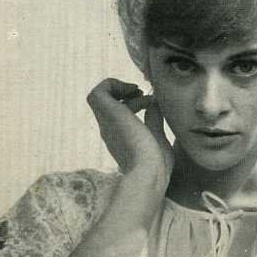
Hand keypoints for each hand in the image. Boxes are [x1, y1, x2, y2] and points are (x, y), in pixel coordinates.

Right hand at [87, 78, 173, 192]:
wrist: (149, 173)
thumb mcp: (158, 137)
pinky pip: (98, 92)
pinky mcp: (108, 114)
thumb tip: (153, 104)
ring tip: (138, 92)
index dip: (133, 102)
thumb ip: (154, 121)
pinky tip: (131, 90)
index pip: (118, 114)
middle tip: (141, 93)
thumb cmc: (157, 164)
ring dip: (119, 87)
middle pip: (107, 103)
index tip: (149, 102)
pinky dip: (113, 84)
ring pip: (99, 96)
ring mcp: (107, 123)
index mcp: (120, 138)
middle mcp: (109, 130)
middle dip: (125, 93)